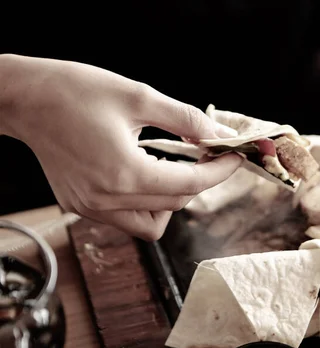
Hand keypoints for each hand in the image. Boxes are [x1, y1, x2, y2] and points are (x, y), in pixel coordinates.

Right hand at [0, 54, 241, 240]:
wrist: (24, 99)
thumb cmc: (75, 91)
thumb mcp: (139, 96)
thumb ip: (186, 119)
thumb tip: (218, 136)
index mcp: (123, 174)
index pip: (190, 185)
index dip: (219, 172)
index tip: (235, 157)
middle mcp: (107, 201)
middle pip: (174, 206)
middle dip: (199, 182)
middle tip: (207, 155)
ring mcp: (91, 208)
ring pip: (151, 224)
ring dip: (172, 200)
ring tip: (173, 168)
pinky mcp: (81, 207)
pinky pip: (127, 218)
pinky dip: (146, 202)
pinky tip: (145, 173)